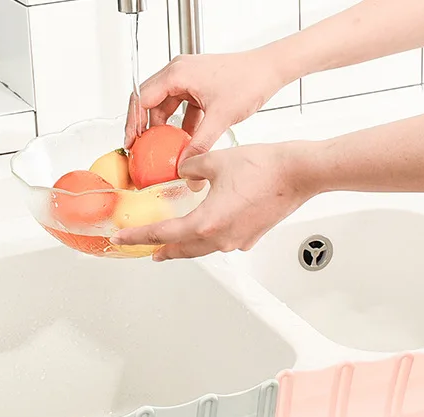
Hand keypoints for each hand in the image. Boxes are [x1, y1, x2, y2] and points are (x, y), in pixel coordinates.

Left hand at [110, 142, 319, 260]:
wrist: (301, 173)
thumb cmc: (266, 167)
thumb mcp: (216, 161)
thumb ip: (191, 167)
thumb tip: (183, 170)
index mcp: (206, 223)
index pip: (162, 234)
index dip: (138, 237)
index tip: (122, 238)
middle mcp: (219, 239)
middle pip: (181, 249)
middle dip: (161, 249)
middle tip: (146, 249)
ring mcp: (236, 241)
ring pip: (201, 250)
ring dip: (183, 248)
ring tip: (170, 246)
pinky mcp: (250, 237)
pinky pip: (221, 243)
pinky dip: (207, 239)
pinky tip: (206, 229)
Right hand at [124, 49, 288, 160]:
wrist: (269, 70)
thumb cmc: (248, 80)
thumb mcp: (220, 118)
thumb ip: (199, 143)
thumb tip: (183, 165)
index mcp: (178, 73)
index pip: (142, 98)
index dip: (133, 122)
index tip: (132, 143)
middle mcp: (178, 72)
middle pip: (148, 100)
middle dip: (143, 126)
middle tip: (140, 149)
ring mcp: (187, 78)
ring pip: (163, 105)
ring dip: (162, 127)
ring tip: (161, 149)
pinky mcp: (196, 86)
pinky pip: (179, 107)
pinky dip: (178, 124)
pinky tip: (183, 142)